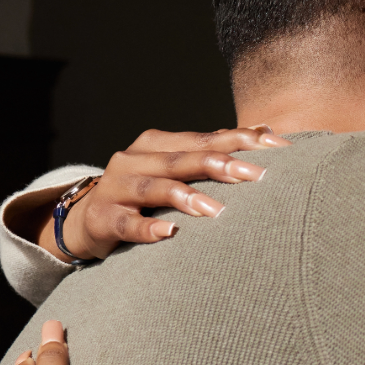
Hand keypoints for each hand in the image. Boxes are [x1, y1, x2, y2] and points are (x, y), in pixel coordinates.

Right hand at [44, 126, 291, 261]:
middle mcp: (136, 160)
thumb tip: (266, 131)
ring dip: (186, 197)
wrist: (85, 219)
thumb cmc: (143, 195)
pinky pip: (126, 223)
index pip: (206, 139)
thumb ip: (213, 152)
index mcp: (158, 145)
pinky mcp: (103, 218)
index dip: (242, 140)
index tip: (279, 146)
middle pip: (183, 159)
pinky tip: (169, 233)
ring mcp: (116, 188)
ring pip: (154, 189)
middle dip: (222, 166)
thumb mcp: (175, 169)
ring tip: (216, 211)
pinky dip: (147, 228)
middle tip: (258, 176)